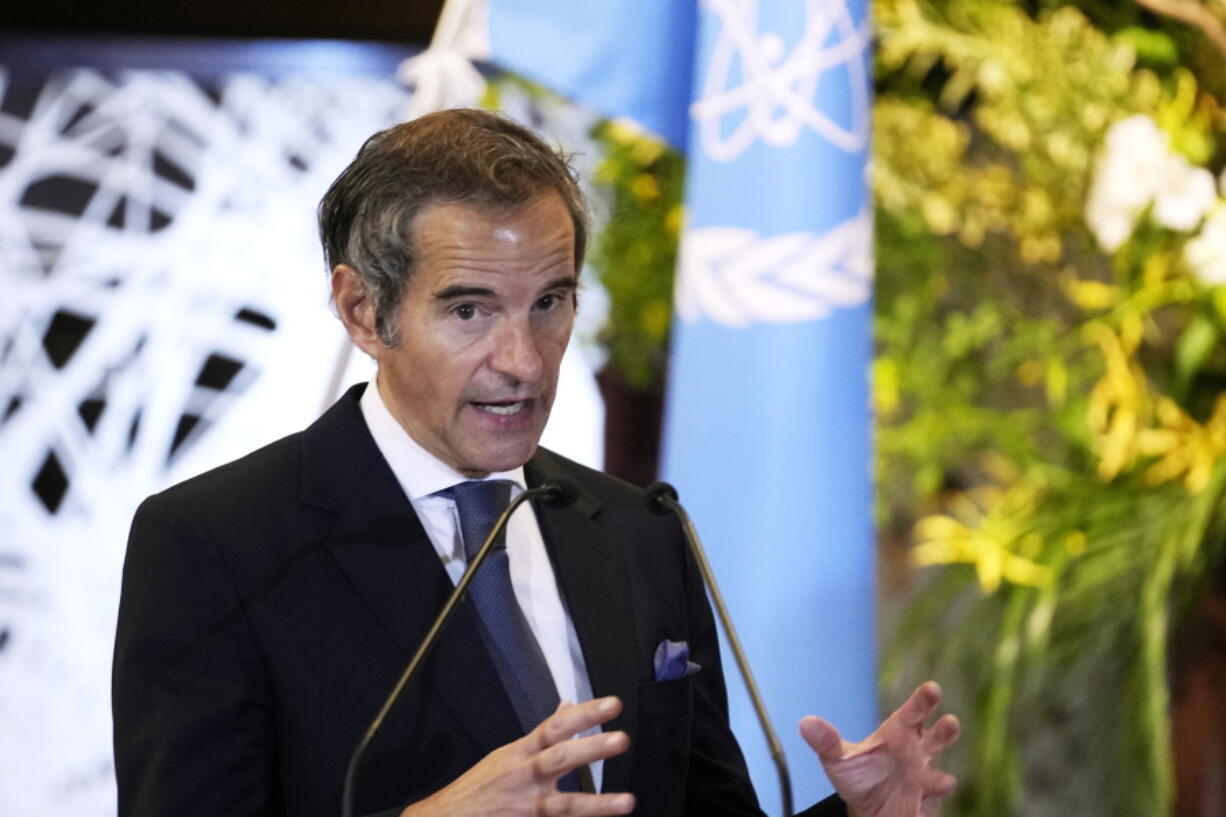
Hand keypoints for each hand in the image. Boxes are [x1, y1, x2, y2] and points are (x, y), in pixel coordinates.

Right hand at [400, 696, 634, 816]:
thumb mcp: (508, 753)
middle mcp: (524, 777)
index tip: (612, 705)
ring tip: (627, 802)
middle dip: (591, 750)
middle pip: (559, 759)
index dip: (584, 715)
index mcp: (521, 753)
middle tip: (621, 739)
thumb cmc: (480, 786)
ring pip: (564, 806)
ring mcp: (526, 807)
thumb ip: (542, 734)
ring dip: (597, 804)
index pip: (556, 727)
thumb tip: (568, 705)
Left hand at [799, 681, 958, 816]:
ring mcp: (924, 780)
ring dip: (942, 780)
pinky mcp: (924, 805)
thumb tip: (805, 723)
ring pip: (940, 777)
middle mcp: (917, 753)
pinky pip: (930, 807)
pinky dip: (928, 808)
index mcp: (899, 733)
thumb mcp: (839, 759)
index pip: (914, 712)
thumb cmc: (859, 775)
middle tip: (950, 721)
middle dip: (946, 730)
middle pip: (937, 737)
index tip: (933, 689)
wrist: (868, 809)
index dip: (924, 700)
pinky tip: (921, 806)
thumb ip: (826, 741)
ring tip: (944, 782)